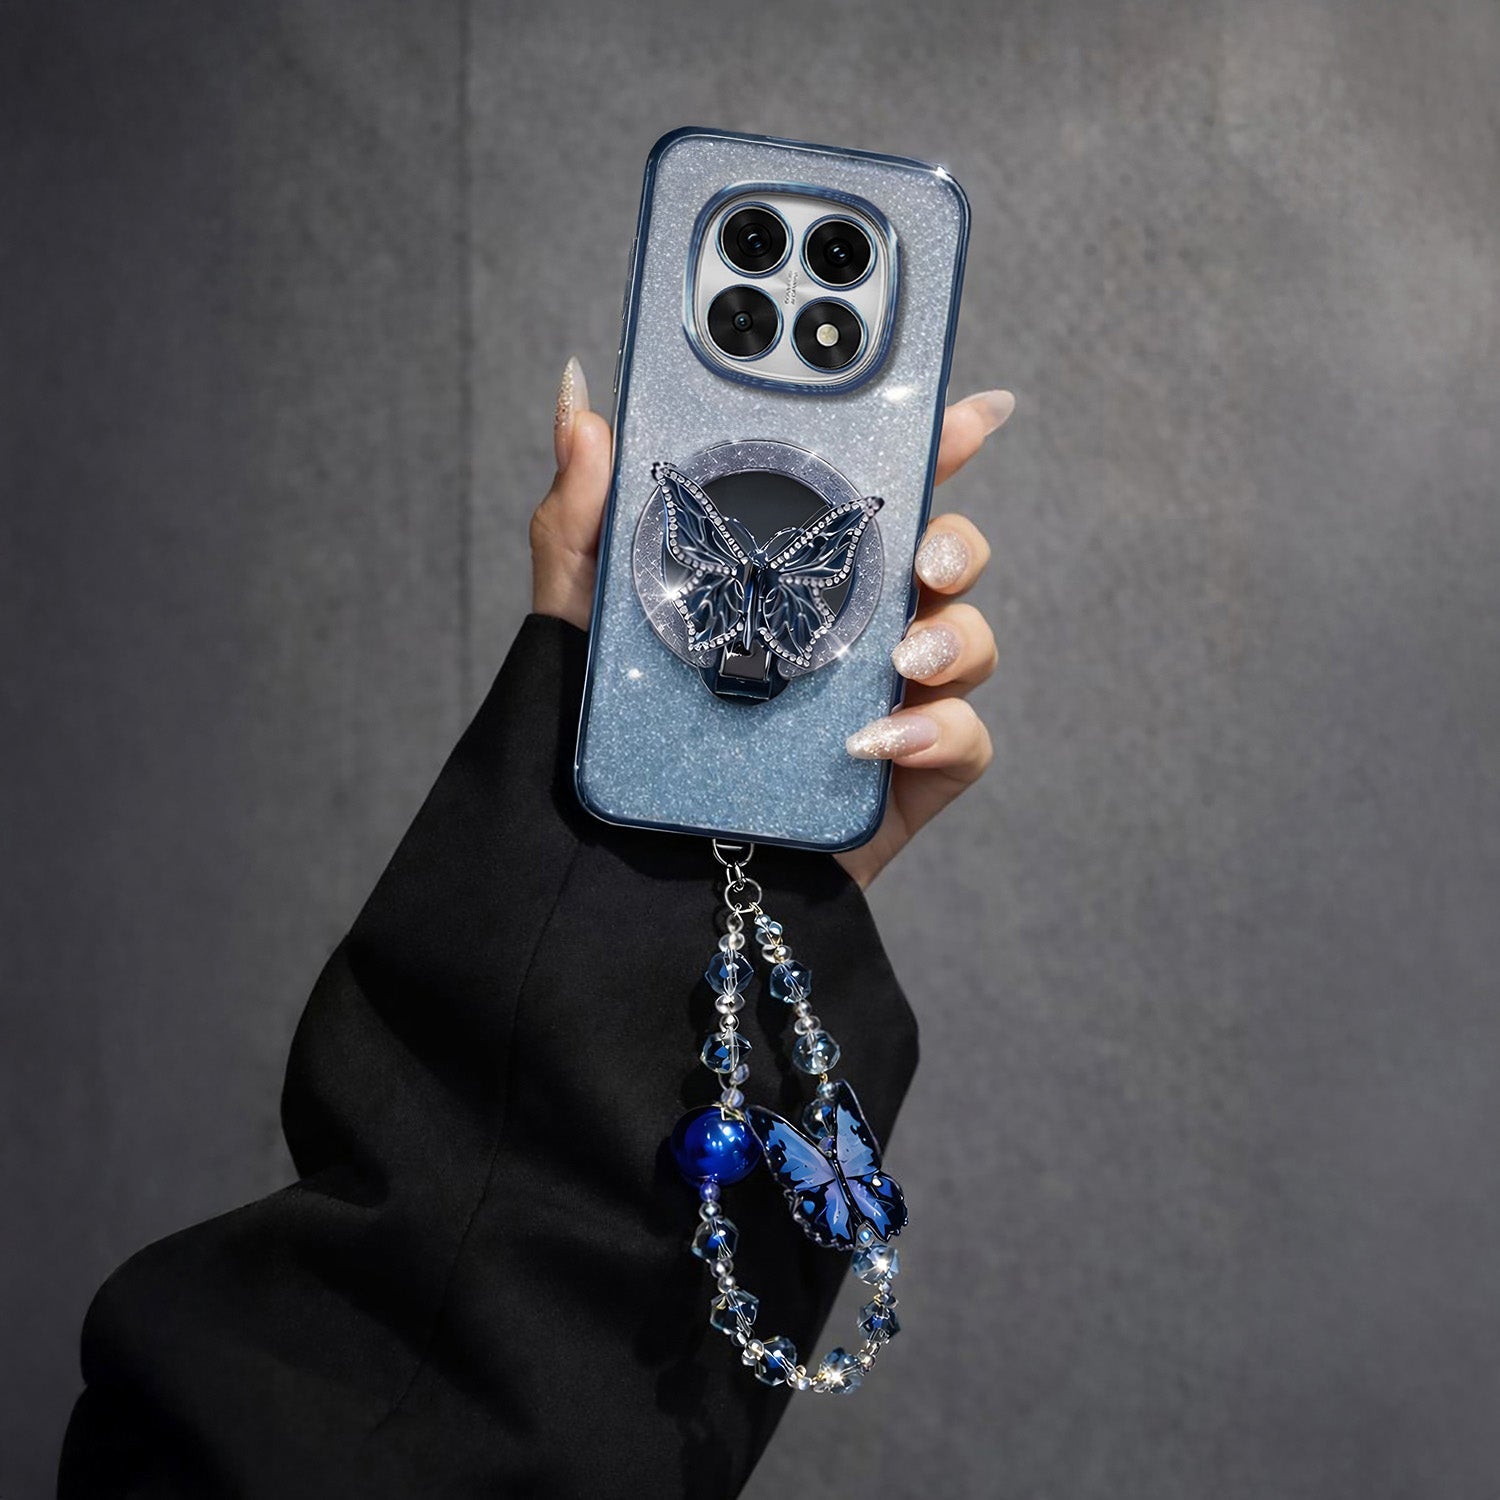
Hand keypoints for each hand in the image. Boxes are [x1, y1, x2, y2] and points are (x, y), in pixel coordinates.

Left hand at [532, 357, 1012, 888]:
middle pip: (945, 559)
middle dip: (959, 543)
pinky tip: (877, 739)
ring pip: (969, 644)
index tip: (969, 412)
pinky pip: (964, 742)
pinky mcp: (902, 777)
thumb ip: (582, 512)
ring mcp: (884, 701)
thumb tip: (579, 402)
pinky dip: (938, 732)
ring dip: (955, 640)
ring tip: (900, 659)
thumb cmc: (617, 729)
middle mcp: (851, 628)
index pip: (877, 498)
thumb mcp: (584, 613)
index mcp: (796, 574)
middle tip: (925, 556)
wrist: (628, 859)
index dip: (934, 446)